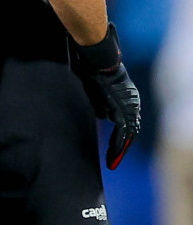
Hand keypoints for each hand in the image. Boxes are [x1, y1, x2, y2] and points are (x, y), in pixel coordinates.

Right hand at [69, 35, 141, 170]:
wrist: (99, 62)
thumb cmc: (92, 69)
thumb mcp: (93, 88)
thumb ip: (98, 101)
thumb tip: (99, 114)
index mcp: (126, 98)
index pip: (123, 120)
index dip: (118, 135)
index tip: (111, 145)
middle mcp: (132, 104)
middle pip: (128, 130)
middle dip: (119, 145)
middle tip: (112, 159)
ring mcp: (129, 108)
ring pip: (127, 134)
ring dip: (118, 149)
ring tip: (111, 162)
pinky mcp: (123, 111)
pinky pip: (122, 133)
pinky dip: (117, 145)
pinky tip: (112, 156)